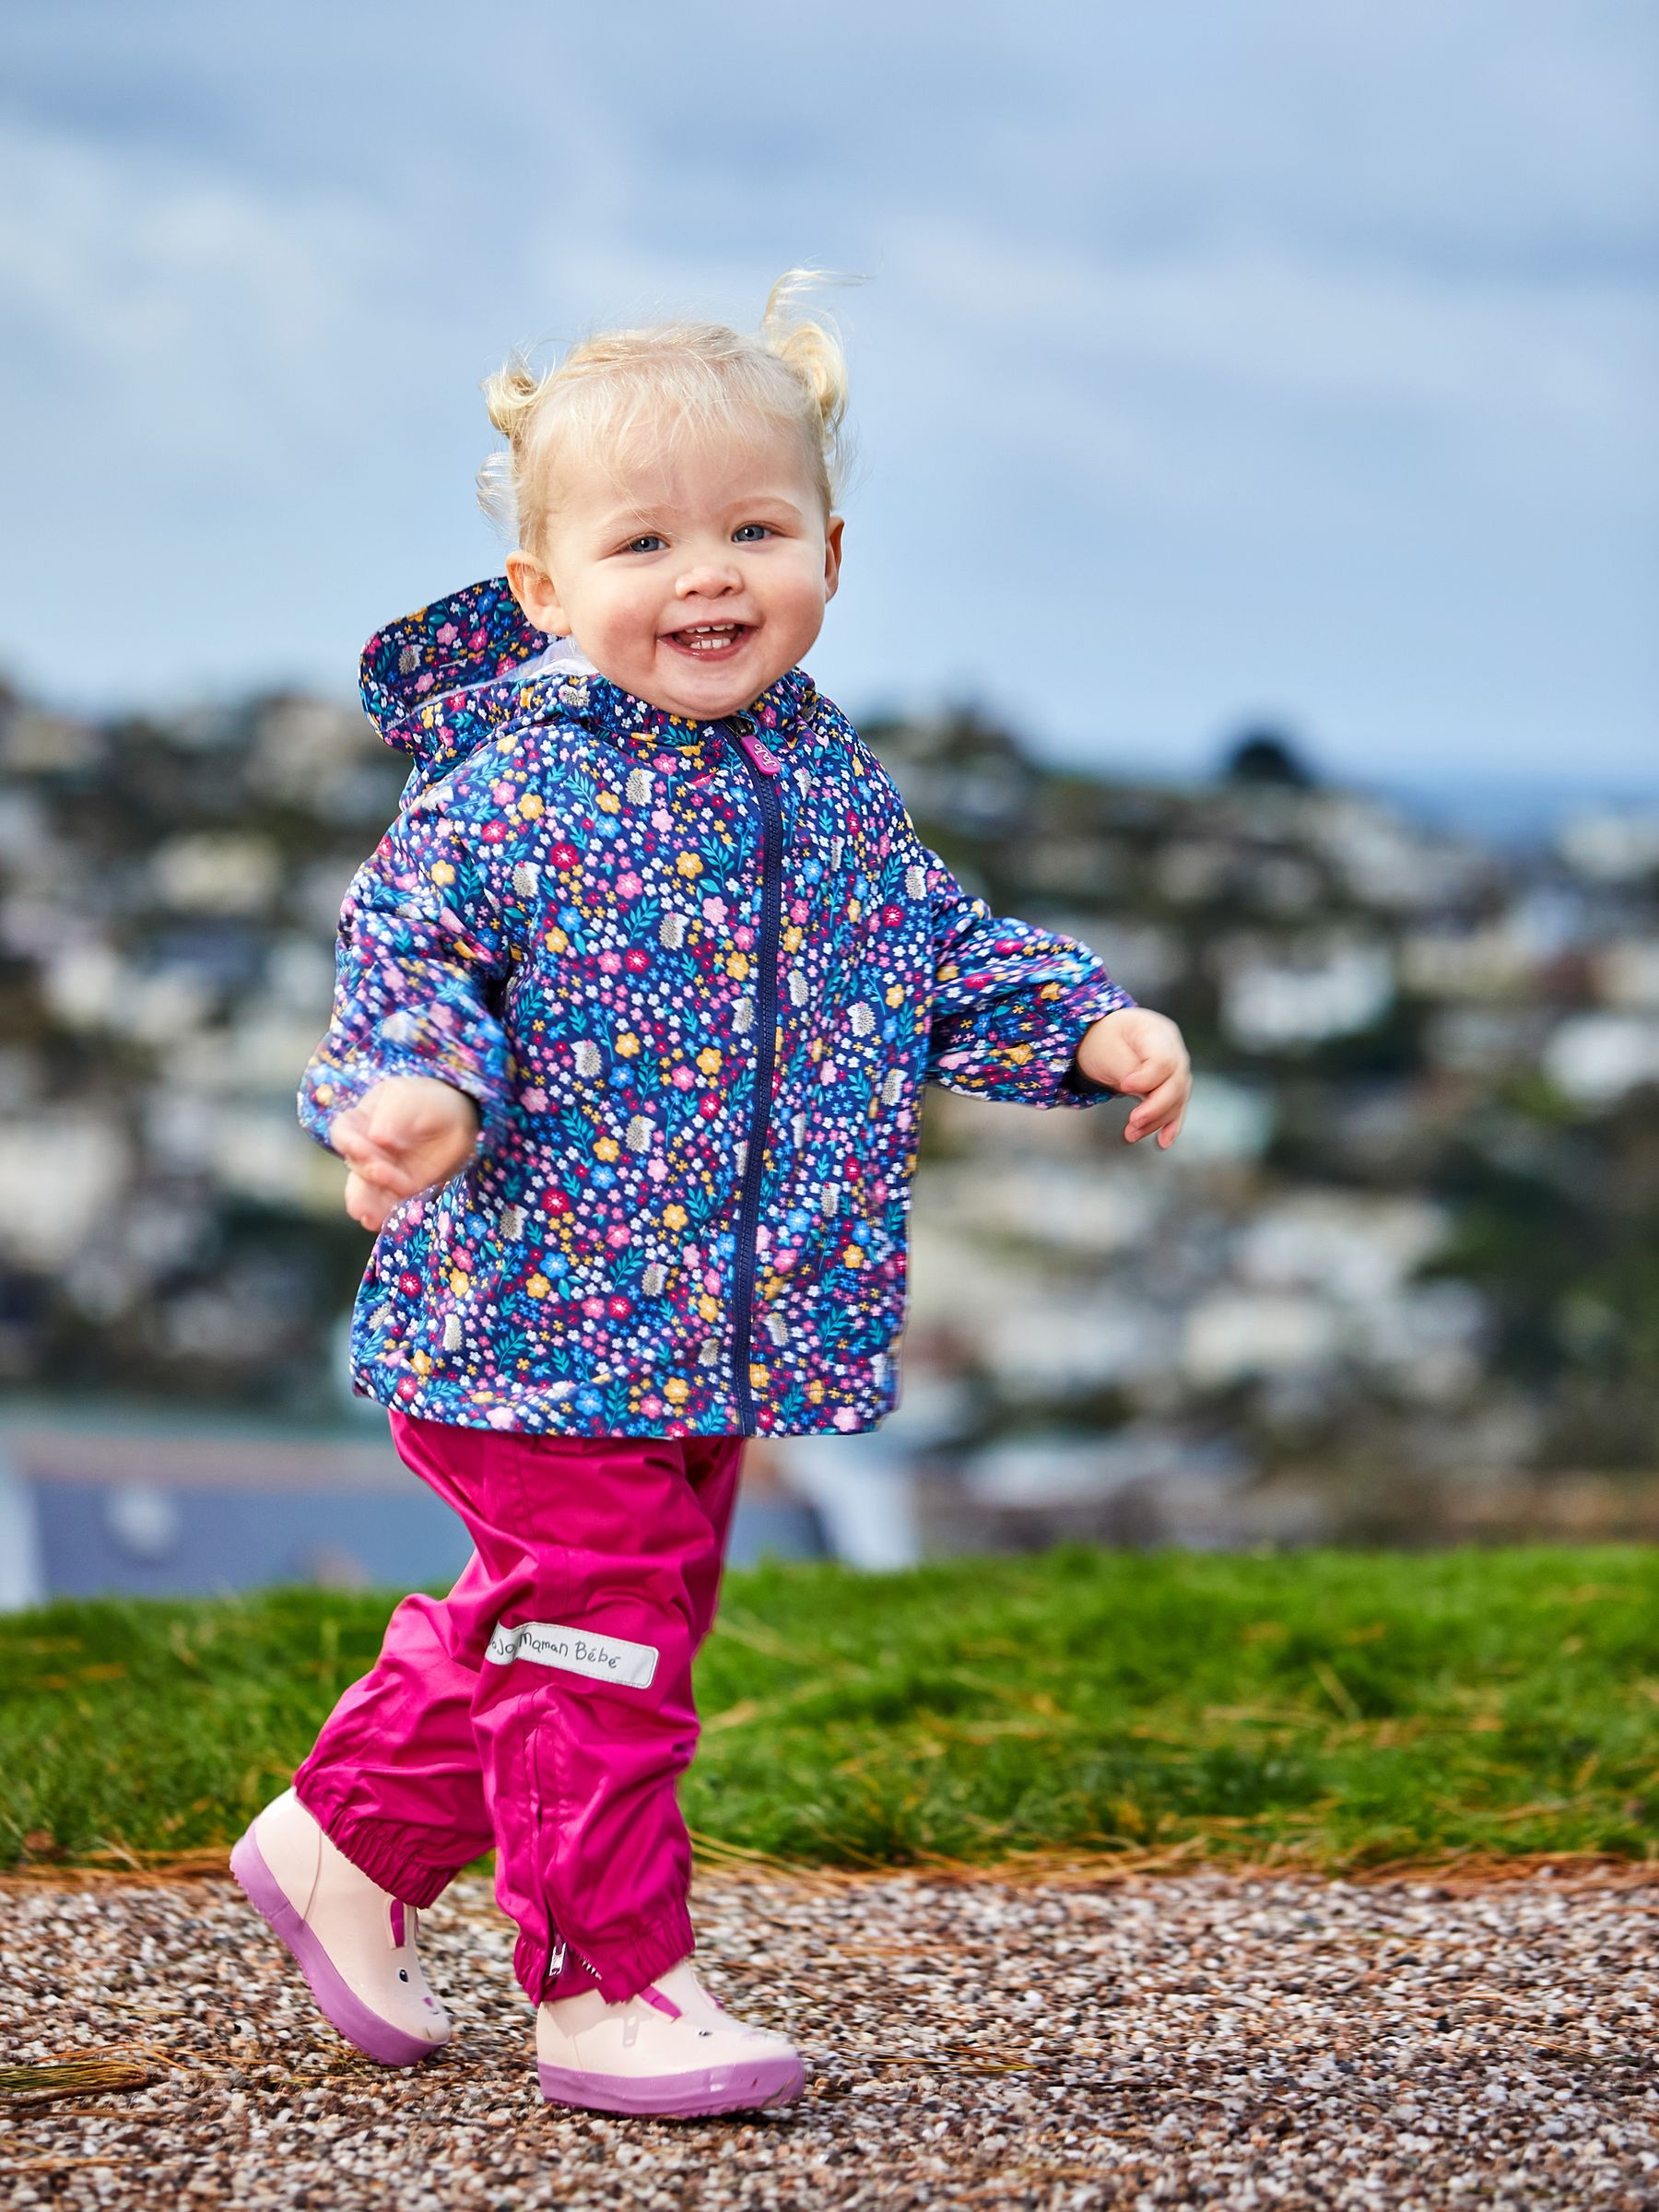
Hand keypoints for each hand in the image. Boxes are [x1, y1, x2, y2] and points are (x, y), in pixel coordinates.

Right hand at [331, 1077, 480, 1231]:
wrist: (458, 1120)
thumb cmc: (428, 1101)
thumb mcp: (411, 1098)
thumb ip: (395, 1113)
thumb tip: (378, 1137)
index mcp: (361, 1121)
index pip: (344, 1132)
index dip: (348, 1141)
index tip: (361, 1148)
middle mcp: (367, 1150)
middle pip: (356, 1165)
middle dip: (365, 1173)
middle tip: (378, 1172)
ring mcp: (383, 1173)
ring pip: (368, 1191)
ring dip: (368, 1203)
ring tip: (369, 1216)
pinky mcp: (402, 1190)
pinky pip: (390, 1204)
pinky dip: (386, 1214)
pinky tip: (381, 1222)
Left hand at [1073, 1007, 1190, 1148]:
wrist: (1103, 1038)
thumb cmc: (1103, 1040)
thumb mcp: (1108, 1049)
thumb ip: (1128, 1070)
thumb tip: (1144, 1094)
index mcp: (1157, 1032)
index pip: (1164, 1060)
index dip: (1147, 1078)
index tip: (1124, 1087)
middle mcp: (1173, 1049)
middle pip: (1176, 1082)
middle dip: (1155, 1107)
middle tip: (1132, 1122)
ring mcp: (1176, 1068)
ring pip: (1176, 1099)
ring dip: (1156, 1120)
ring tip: (1131, 1134)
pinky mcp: (1170, 1086)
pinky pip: (1175, 1107)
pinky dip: (1168, 1125)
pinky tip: (1162, 1142)